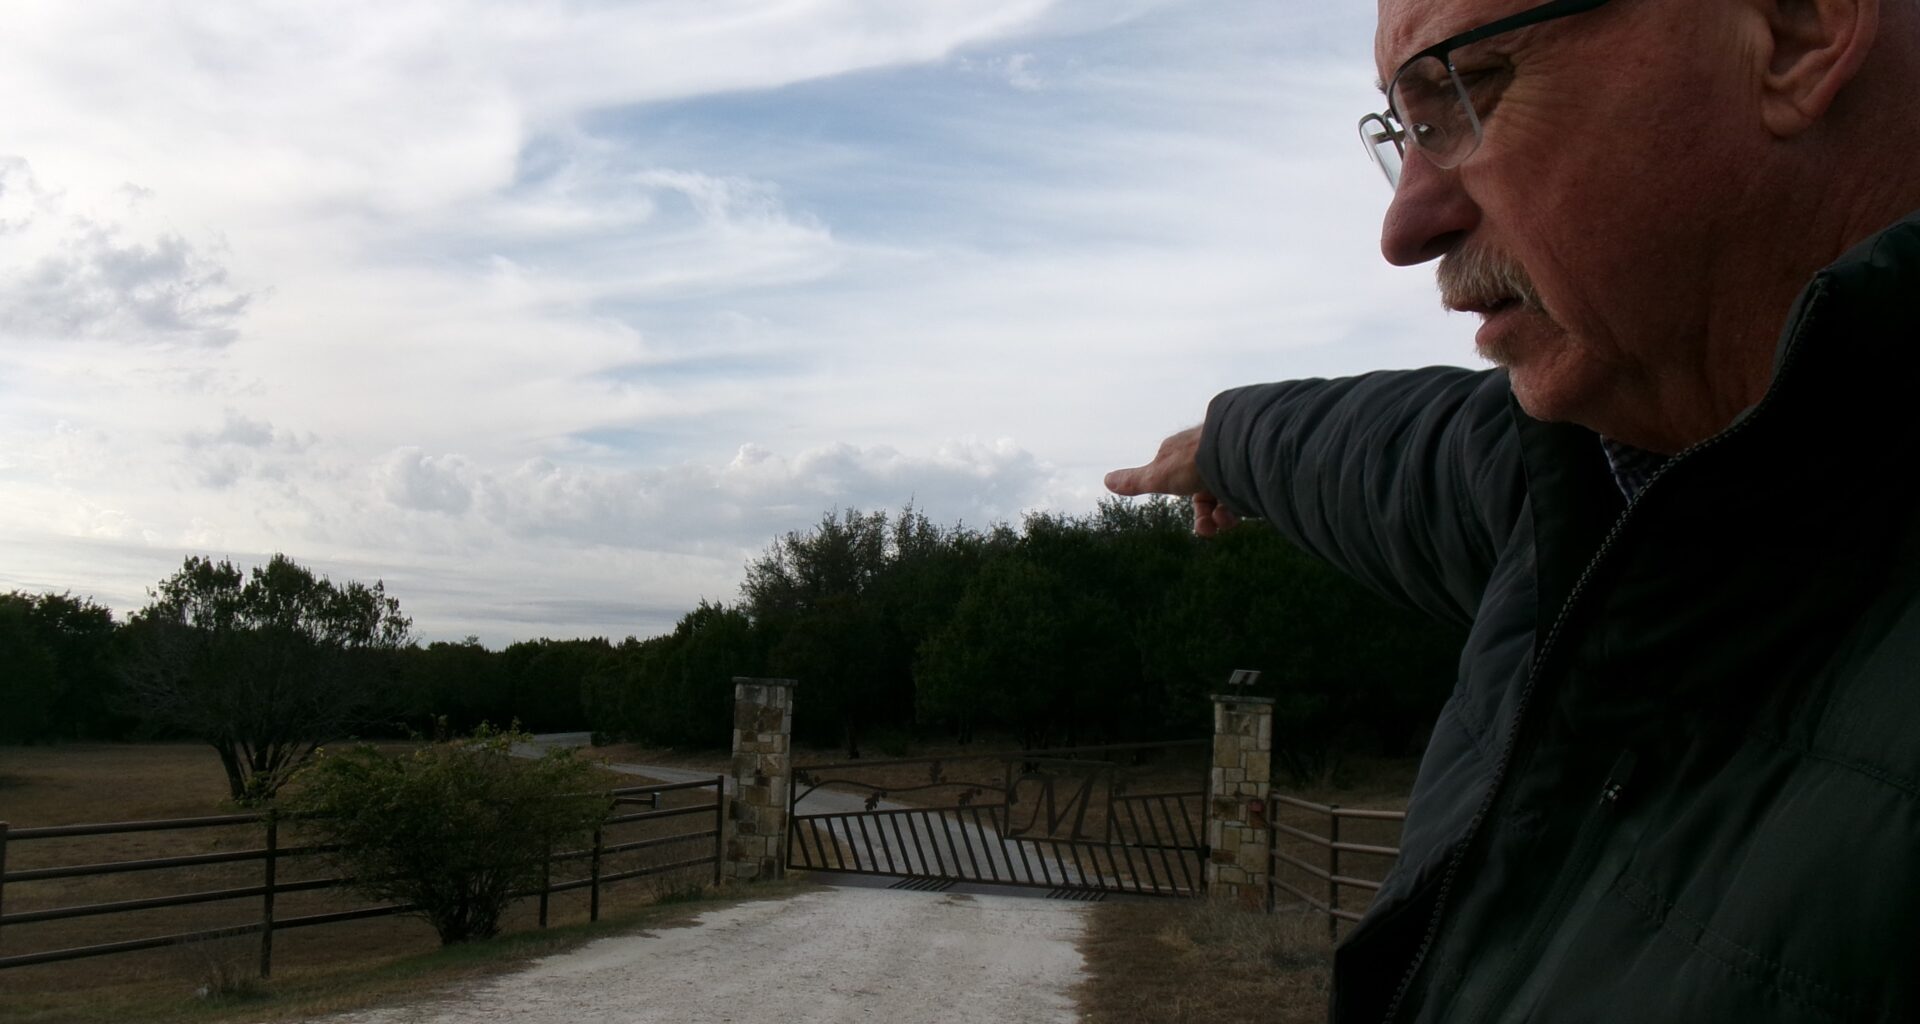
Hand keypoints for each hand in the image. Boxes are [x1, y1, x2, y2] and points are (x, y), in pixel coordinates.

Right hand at [1104, 426, 1240, 536]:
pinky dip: (1241, 504)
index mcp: (1181, 455)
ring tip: (1227, 519)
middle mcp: (1205, 457)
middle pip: (1204, 496)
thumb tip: (1106, 480)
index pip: (1179, 484)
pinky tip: (1241, 508)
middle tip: (1212, 529)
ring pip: (1225, 496)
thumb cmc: (1194, 459)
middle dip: (1208, 518)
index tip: (1201, 528)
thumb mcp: (1159, 475)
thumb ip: (1135, 481)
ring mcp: (1227, 461)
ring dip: (1224, 515)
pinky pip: (1243, 489)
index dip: (1192, 509)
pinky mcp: (1247, 466)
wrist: (1237, 447)